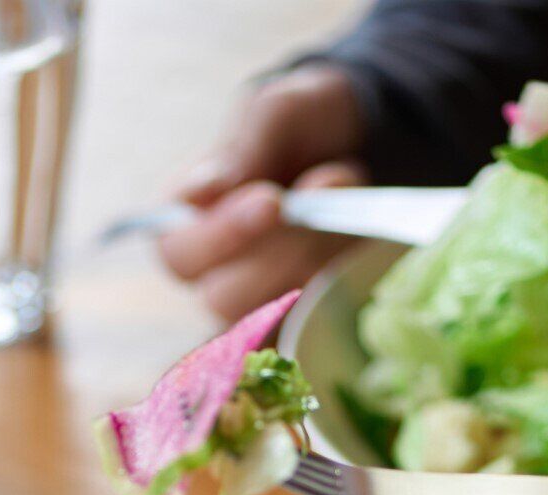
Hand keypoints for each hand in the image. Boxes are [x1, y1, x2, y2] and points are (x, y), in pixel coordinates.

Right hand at [158, 65, 367, 321]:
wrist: (367, 141)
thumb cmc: (306, 125)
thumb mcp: (277, 112)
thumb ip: (244, 147)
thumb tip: (204, 191)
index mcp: (186, 222)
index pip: (180, 253)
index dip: (221, 236)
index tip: (271, 200)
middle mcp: (215, 272)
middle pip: (224, 298)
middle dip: (279, 254)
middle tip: (321, 199)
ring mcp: (263, 301)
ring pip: (274, 317)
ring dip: (317, 265)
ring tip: (347, 210)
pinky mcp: (307, 316)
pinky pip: (317, 329)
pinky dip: (343, 290)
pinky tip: (359, 248)